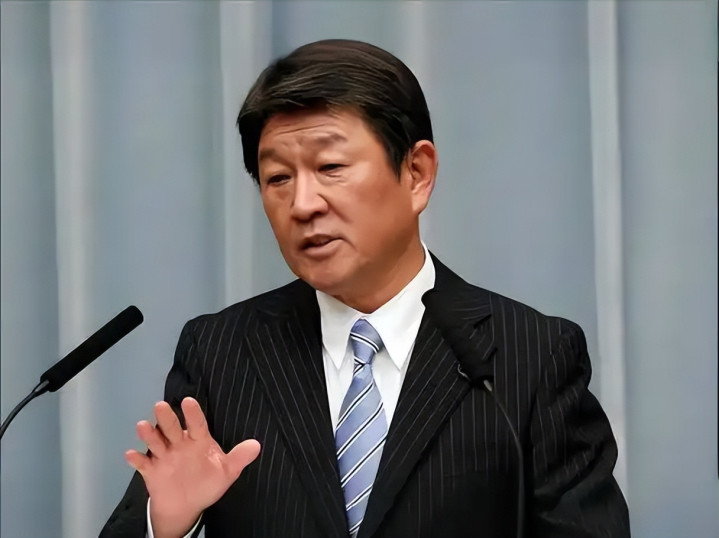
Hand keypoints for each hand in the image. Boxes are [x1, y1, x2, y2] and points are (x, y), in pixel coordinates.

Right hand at [125, 397, 260, 537]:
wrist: (186, 504)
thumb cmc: (207, 481)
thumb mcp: (226, 471)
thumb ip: (239, 457)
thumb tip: (257, 445)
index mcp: (198, 441)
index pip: (197, 424)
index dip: (193, 414)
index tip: (189, 402)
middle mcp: (179, 444)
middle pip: (172, 428)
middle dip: (167, 418)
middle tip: (161, 406)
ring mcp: (164, 456)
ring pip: (155, 442)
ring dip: (149, 434)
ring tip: (143, 426)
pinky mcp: (151, 470)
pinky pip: (142, 463)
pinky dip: (136, 459)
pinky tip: (132, 455)